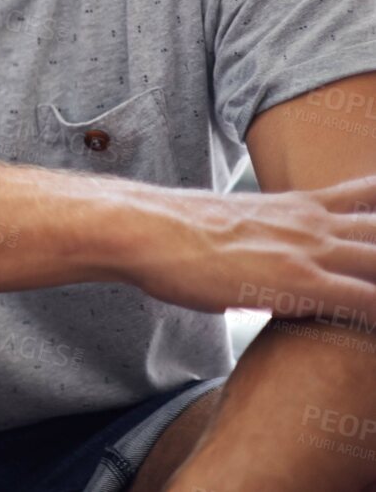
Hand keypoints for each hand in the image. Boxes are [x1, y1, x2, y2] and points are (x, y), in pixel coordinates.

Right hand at [129, 175, 375, 322]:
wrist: (144, 227)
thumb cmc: (172, 232)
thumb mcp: (230, 224)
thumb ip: (259, 237)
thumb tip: (251, 259)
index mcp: (298, 205)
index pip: (370, 197)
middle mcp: (314, 222)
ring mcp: (310, 250)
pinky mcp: (299, 282)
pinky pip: (368, 301)